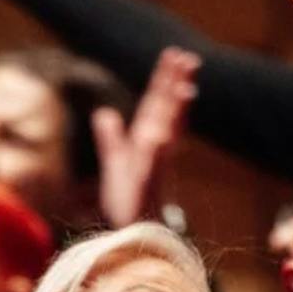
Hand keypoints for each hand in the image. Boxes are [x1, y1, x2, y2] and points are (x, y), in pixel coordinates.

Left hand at [94, 48, 199, 226]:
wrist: (133, 236)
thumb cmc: (129, 203)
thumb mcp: (116, 164)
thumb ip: (111, 138)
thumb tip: (105, 113)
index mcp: (147, 142)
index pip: (157, 104)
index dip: (165, 80)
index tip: (174, 55)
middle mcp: (156, 152)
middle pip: (167, 112)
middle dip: (176, 86)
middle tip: (188, 58)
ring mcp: (155, 170)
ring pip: (167, 134)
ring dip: (176, 113)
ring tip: (185, 88)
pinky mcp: (149, 190)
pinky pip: (153, 170)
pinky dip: (156, 154)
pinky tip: (158, 137)